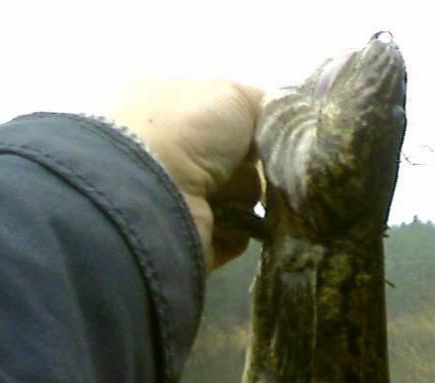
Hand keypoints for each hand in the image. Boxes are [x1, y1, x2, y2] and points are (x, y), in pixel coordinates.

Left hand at [110, 79, 263, 270]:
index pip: (225, 117)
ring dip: (248, 197)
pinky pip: (237, 233)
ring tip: (236, 194)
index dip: (253, 125)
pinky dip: (242, 229)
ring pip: (241, 196)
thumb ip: (265, 105)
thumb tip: (281, 126)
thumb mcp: (233, 94)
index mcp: (169, 108)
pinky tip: (230, 219)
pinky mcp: (190, 236)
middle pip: (238, 159)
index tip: (273, 134)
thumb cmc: (189, 128)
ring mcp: (178, 196)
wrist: (153, 190)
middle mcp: (171, 150)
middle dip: (256, 164)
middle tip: (264, 166)